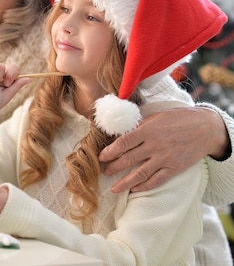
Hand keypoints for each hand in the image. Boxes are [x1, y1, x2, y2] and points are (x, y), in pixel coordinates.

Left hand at [99, 106, 227, 192]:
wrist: (205, 128)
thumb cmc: (179, 118)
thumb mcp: (156, 116)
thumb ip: (139, 126)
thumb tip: (121, 131)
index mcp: (147, 130)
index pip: (122, 143)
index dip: (109, 151)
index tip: (101, 156)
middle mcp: (154, 146)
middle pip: (128, 159)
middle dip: (113, 167)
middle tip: (104, 171)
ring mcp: (164, 159)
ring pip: (140, 174)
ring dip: (125, 183)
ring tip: (114, 188)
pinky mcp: (174, 168)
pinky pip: (156, 180)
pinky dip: (144, 186)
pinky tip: (135, 190)